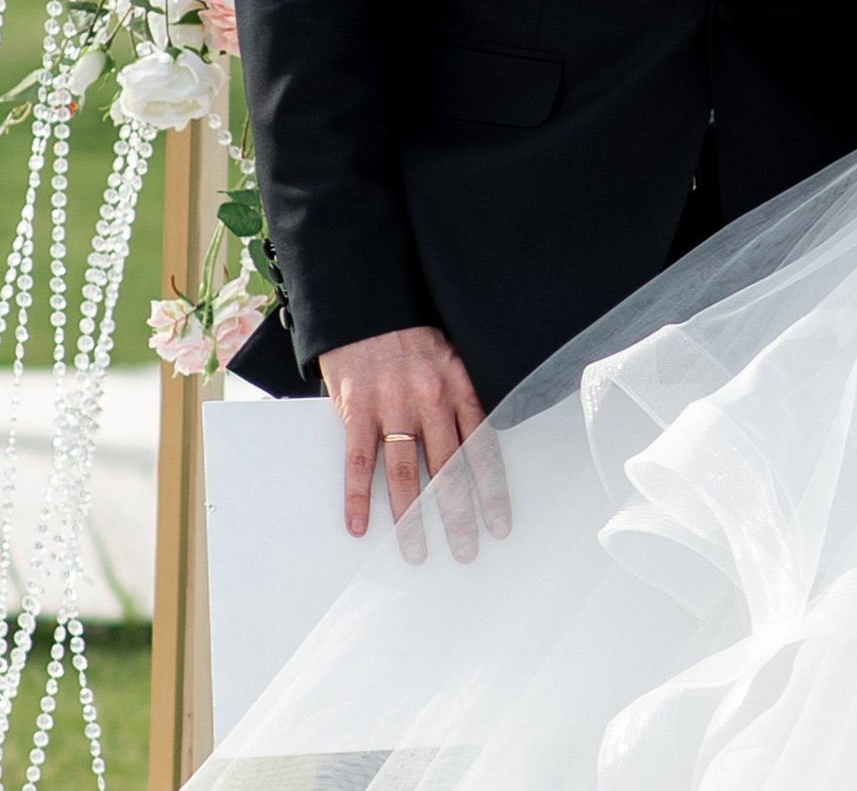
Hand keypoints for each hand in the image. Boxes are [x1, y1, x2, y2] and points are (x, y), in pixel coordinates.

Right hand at [318, 325, 509, 563]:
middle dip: (457, 516)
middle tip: (465, 551)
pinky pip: (358, 461)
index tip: (499, 524)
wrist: (368, 304)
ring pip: (404, 474)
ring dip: (410, 519)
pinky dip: (358, 497)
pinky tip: (360, 526)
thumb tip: (483, 440)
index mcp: (459, 387)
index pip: (482, 449)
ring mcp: (393, 406)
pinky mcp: (358, 409)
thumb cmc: (413, 334)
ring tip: (415, 552)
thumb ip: (465, 396)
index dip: (491, 491)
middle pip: (447, 470)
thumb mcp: (453, 356)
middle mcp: (430, 400)